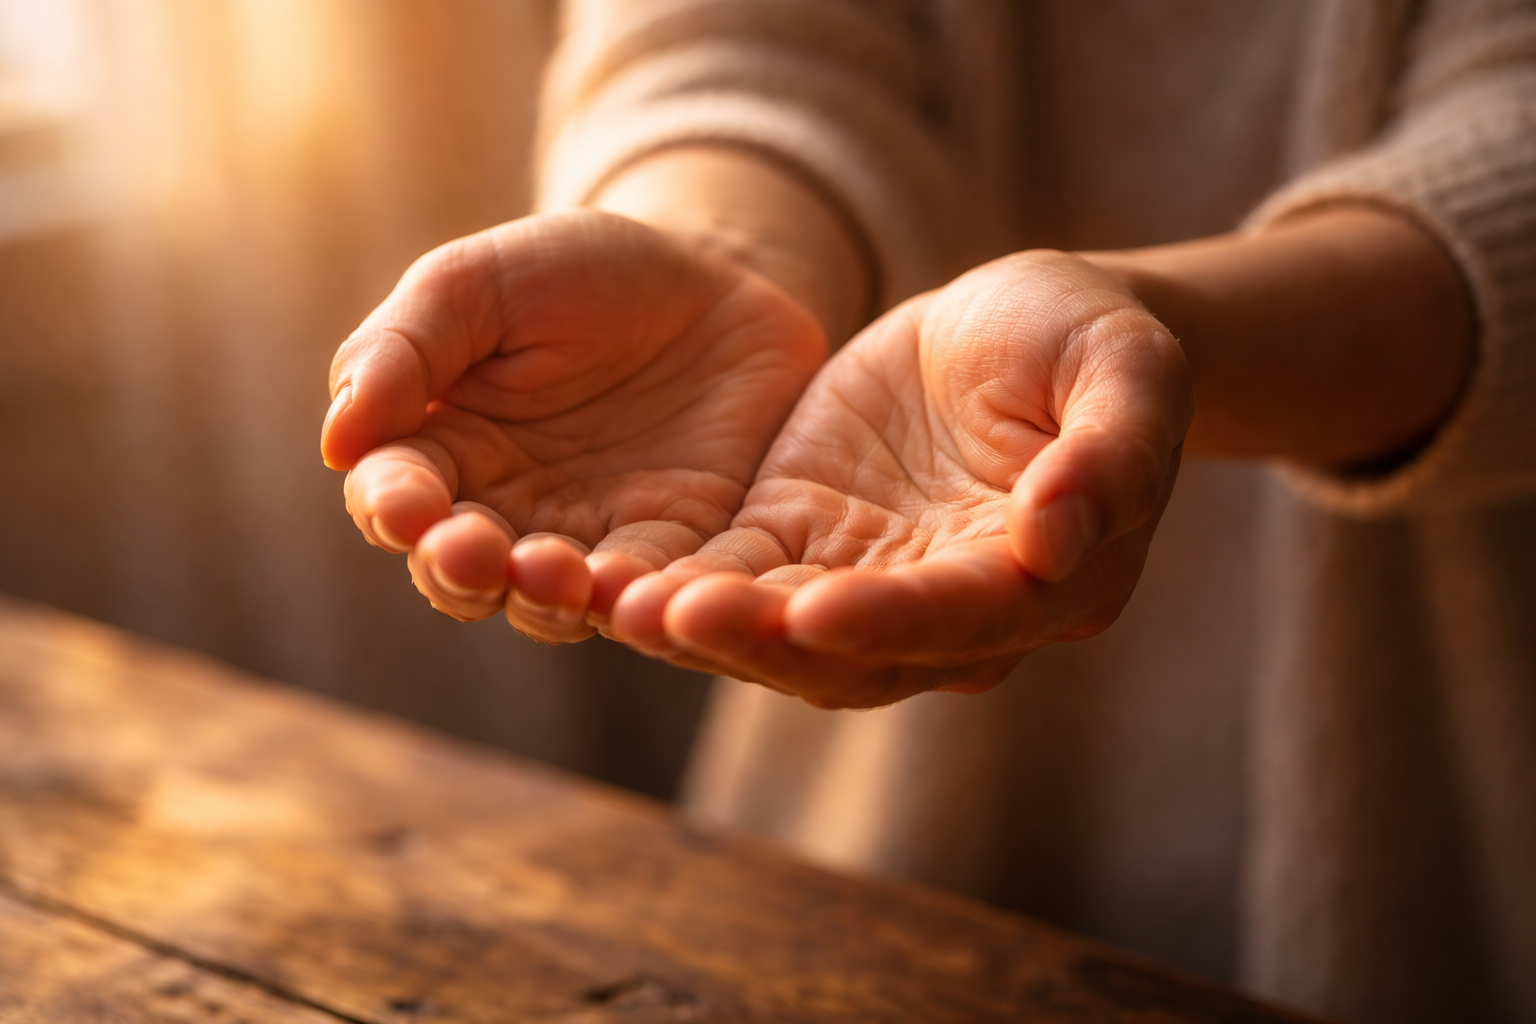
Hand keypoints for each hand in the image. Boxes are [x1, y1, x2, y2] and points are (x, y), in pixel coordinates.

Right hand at [321, 210, 824, 641]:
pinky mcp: (673, 549)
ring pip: (549, 602)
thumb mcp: (481, 283)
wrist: (715, 281)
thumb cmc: (578, 273)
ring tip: (554, 577)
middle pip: (462, 572)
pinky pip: (650, 593)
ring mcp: (589, 541)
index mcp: (442, 450)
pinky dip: (639, 603)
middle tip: (472, 556)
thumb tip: (337, 440)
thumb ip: (404, 348)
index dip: (394, 508)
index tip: (404, 508)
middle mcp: (506, 513)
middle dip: (460, 570)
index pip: (396, 498)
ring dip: (545, 600)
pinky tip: (639, 594)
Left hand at [606, 251, 1191, 706]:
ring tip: (619, 605)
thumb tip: (1054, 540)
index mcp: (1043, 585)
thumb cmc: (1084, 340)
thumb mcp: (1124, 369)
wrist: (1019, 326)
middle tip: (678, 619)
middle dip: (763, 642)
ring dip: (702, 630)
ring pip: (779, 634)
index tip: (813, 609)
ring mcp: (867, 581)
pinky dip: (677, 589)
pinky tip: (607, 578)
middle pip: (852, 655)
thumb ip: (1110, 452)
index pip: (962, 618)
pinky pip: (734, 577)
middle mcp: (948, 612)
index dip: (890, 620)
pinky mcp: (800, 540)